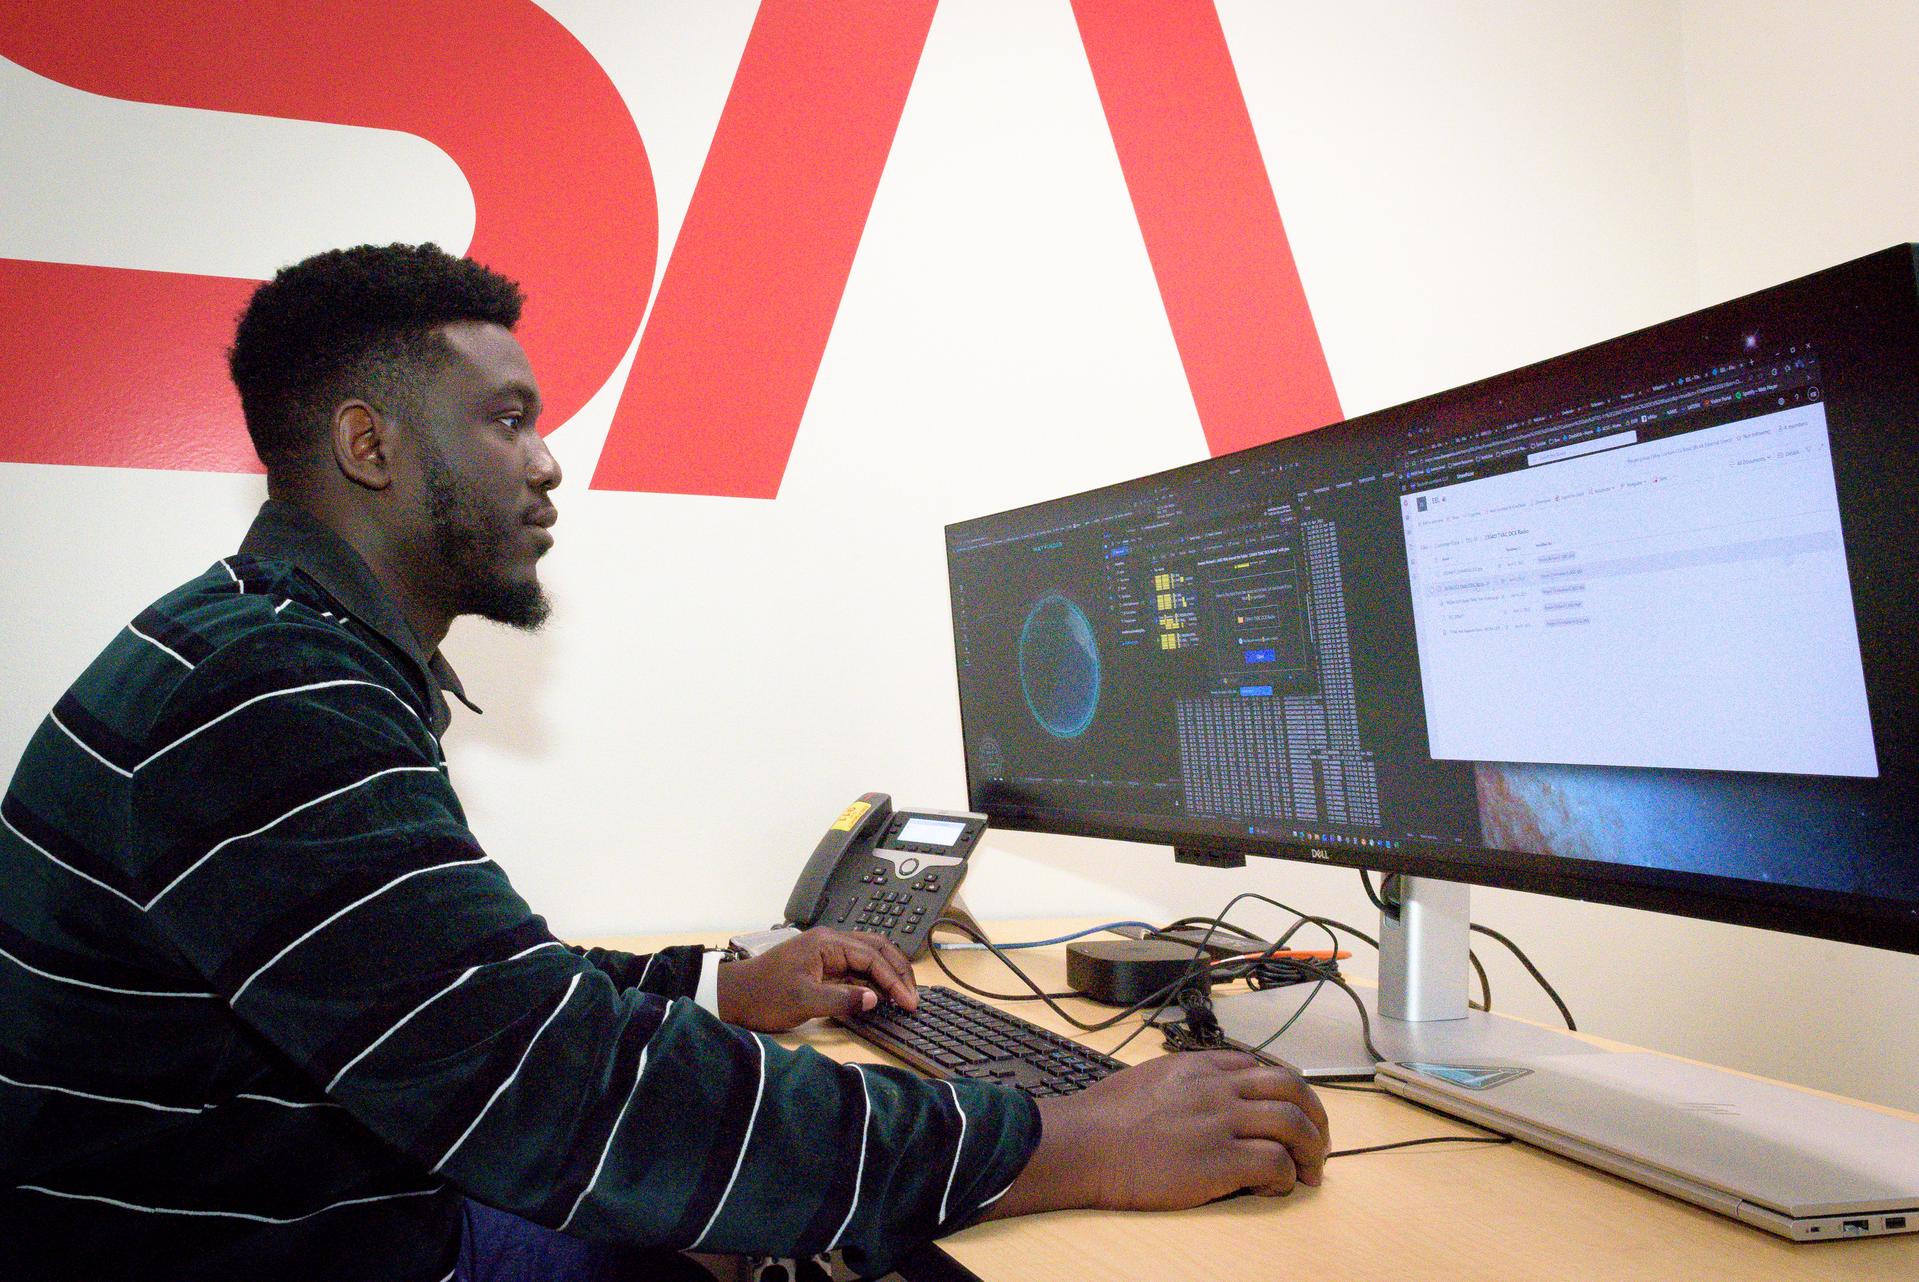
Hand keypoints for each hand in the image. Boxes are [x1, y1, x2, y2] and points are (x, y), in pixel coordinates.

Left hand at [715, 928, 917, 1031]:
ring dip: (888, 973)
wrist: (731, 997)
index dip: (894, 979)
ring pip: (869, 956)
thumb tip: (874, 999)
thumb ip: (841, 999)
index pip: (873, 956)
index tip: (908, 1002)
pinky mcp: (822, 965)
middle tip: (913, 997)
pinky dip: (874, 979)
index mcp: (826, 943)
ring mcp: (826, 952)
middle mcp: (830, 942)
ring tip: (904, 995)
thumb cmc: (763, 996)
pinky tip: (881, 995)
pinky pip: (856, 967)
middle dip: (898, 971)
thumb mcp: (802, 1001)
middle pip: (877, 948)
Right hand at [985, 1050, 1327, 1218]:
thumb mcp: (1151, 1076)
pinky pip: (1275, 1164)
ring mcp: (1220, 1123)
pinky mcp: (1218, 1162)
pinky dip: (1284, 1178)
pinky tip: (1272, 1188)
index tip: (1292, 1113)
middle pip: (1293, 1089)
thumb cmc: (1104, 1117)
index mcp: (1201, 1066)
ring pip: (1295, 1124)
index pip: (1264, 1068)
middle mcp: (1218, 1088)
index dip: (1288, 1093)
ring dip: (1312, 1151)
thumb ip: (1187, 1080)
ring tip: (1309, 1172)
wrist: (1083, 1143)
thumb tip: (1208, 1096)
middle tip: (1318, 1143)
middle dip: (1316, 1117)